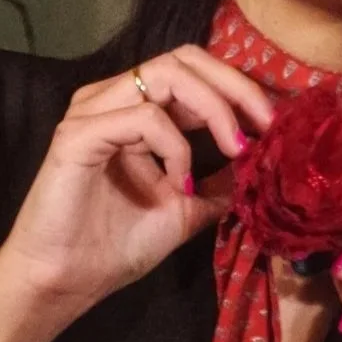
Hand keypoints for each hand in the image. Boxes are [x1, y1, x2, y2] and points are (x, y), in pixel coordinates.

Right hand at [0, 46, 277, 341]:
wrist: (64, 283)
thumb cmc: (113, 247)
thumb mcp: (184, 209)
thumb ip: (217, 182)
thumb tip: (260, 163)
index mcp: (135, 110)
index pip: (195, 71)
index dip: (240, 88)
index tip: (277, 123)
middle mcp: (112, 98)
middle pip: (185, 58)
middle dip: (235, 86)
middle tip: (266, 124)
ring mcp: (92, 111)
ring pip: (167, 75)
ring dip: (213, 109)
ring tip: (236, 149)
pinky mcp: (78, 133)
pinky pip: (143, 116)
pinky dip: (175, 145)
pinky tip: (178, 181)